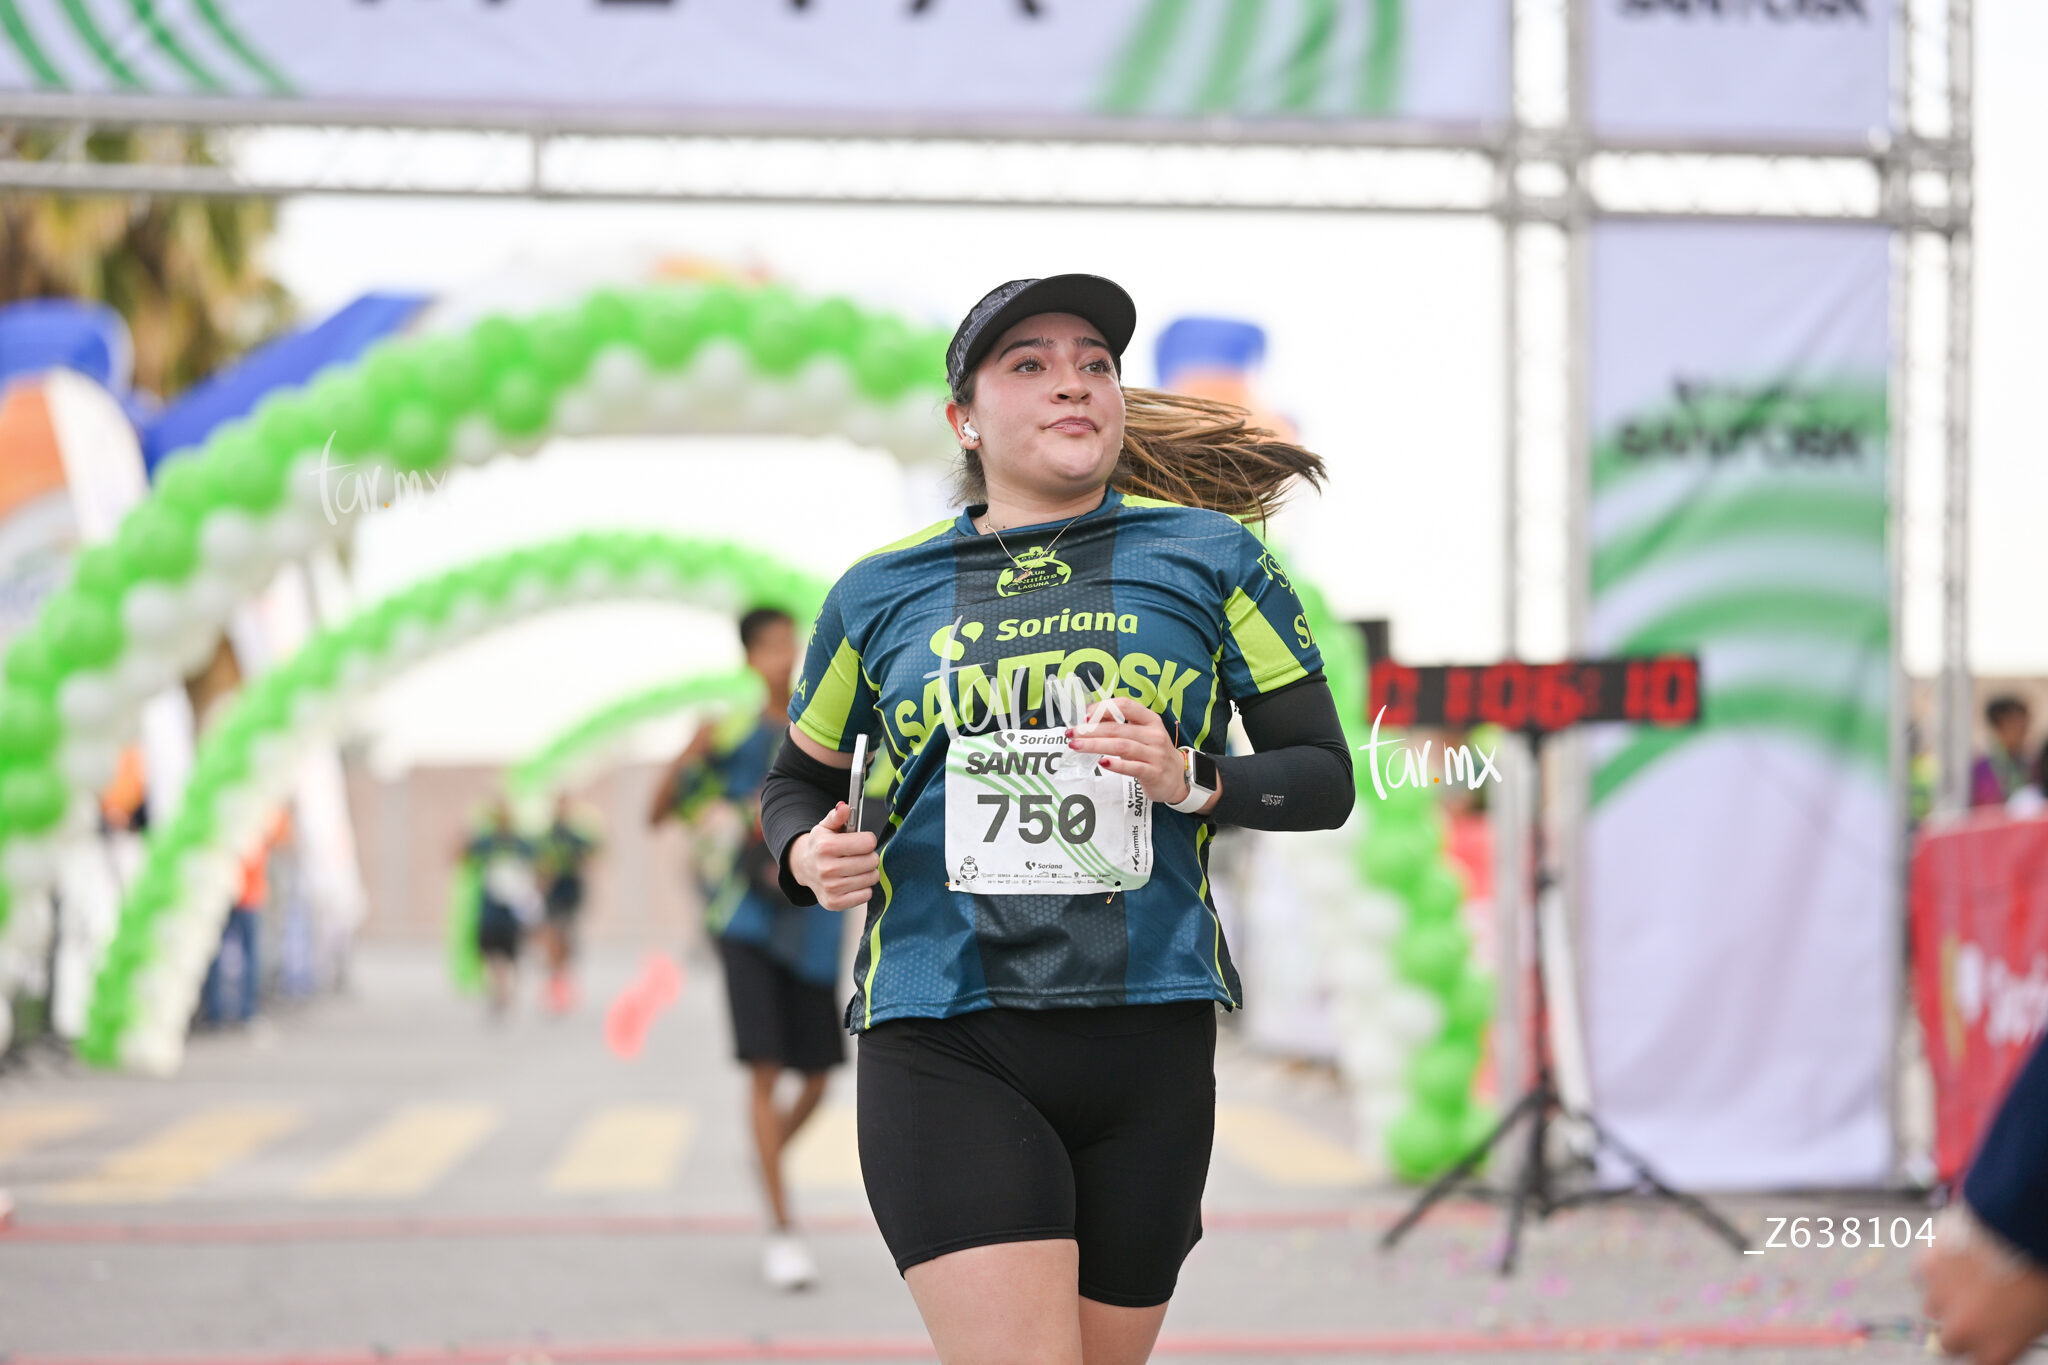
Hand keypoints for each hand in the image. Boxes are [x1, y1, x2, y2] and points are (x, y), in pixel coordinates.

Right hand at [788, 802, 877, 911]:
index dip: (867, 840)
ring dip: (868, 872)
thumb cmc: (821, 845)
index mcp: (826, 847)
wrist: (804, 868)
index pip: (868, 842)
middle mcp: (827, 869)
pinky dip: (864, 888)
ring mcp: (831, 888)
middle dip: (869, 856)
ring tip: (856, 868)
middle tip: (859, 856)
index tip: (861, 841)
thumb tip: (844, 807)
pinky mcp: (835, 903)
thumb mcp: (826, 827)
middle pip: (872, 861)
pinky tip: (853, 882)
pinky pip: (866, 895)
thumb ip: (837, 816)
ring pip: (872, 878)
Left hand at [1066, 697, 1211, 809]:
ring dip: (1096, 745)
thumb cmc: (1153, 752)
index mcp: (1150, 720)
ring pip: (1122, 746)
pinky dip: (1117, 764)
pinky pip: (1133, 767)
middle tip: (1072, 733)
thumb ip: (1121, 724)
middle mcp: (1154, 734)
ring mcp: (1155, 754)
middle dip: (1091, 730)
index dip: (1103, 708)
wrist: (1178, 777)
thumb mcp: (1142, 733)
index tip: (1085, 715)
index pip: (1126, 705)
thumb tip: (1090, 717)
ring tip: (1077, 746)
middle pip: (1118, 728)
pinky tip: (1102, 763)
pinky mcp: (1154, 773)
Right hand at [1920, 1213, 2047, 1364]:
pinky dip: (1938, 1267)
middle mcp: (1961, 1330)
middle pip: (1951, 1342)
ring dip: (1948, 1296)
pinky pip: (1926, 1274)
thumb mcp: (2041, 1315)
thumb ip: (2016, 1330)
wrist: (2022, 1226)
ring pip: (1934, 1306)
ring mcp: (1939, 1298)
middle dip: (1963, 1327)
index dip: (1988, 1348)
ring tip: (1969, 1275)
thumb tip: (2006, 1324)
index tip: (1994, 1337)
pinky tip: (1957, 1254)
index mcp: (1995, 1350)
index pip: (1979, 1364)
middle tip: (1980, 1307)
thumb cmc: (2041, 1273)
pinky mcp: (1924, 1265)